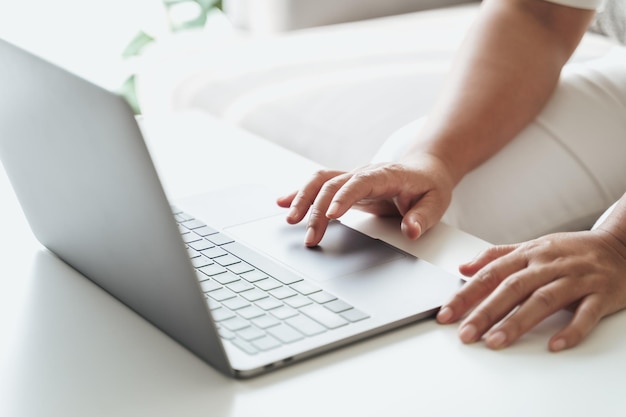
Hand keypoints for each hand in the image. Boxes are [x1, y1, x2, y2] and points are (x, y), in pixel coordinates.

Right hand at [276, 153, 454, 246]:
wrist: (425, 170)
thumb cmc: (429, 187)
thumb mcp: (436, 203)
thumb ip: (423, 217)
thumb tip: (411, 231)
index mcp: (386, 175)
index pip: (361, 182)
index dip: (344, 197)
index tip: (332, 215)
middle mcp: (364, 173)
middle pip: (333, 184)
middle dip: (318, 209)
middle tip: (310, 236)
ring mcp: (352, 178)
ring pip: (320, 181)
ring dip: (303, 199)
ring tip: (289, 220)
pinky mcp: (345, 186)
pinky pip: (319, 185)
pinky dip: (300, 194)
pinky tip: (282, 203)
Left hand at [436, 230, 625, 350]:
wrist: (621, 245)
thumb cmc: (571, 250)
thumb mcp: (532, 246)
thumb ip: (496, 256)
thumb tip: (463, 267)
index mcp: (529, 253)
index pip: (490, 274)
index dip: (466, 294)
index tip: (447, 313)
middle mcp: (549, 265)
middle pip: (512, 288)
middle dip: (485, 312)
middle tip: (465, 333)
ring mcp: (575, 279)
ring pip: (543, 300)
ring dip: (517, 322)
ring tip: (495, 341)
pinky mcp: (601, 294)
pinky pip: (585, 314)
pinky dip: (570, 330)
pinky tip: (554, 344)